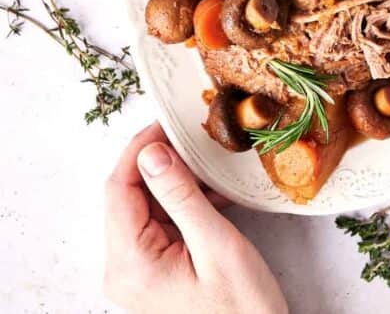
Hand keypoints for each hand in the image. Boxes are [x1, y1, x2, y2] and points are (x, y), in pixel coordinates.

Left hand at [104, 123, 287, 313]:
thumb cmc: (242, 312)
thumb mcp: (216, 245)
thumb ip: (180, 196)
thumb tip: (151, 152)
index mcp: (130, 264)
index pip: (119, 188)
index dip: (140, 148)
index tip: (168, 122)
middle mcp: (123, 269)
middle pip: (129, 195)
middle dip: (161, 162)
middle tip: (194, 138)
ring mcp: (138, 272)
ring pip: (146, 206)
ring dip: (176, 182)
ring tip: (210, 165)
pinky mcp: (154, 272)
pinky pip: (160, 224)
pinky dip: (184, 204)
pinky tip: (213, 194)